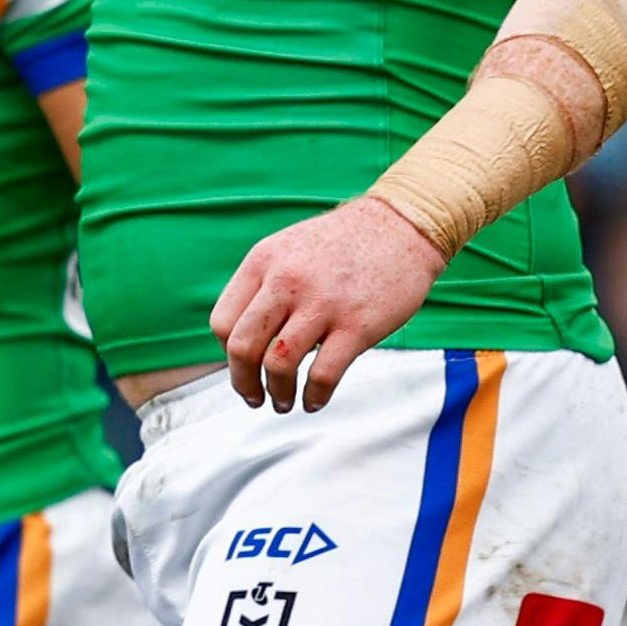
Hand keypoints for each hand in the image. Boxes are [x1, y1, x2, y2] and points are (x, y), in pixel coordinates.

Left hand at [208, 198, 443, 410]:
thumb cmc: (344, 243)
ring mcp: (322, 304)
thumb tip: (241, 336)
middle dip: (242, 382)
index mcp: (262, 263)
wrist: (404, 224)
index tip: (241, 365)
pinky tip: (315, 400)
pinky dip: (314, 396)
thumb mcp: (288, 249)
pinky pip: (323, 374)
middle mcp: (286, 282)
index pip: (223, 322)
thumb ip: (262, 286)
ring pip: (278, 365)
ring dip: (276, 393)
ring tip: (282, 402)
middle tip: (251, 395)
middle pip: (242, 347)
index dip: (227, 353)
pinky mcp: (358, 324)